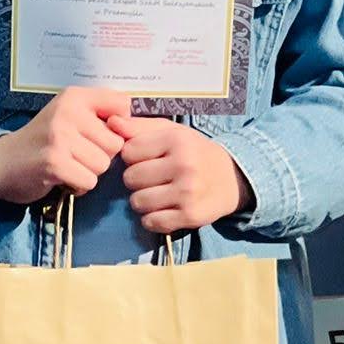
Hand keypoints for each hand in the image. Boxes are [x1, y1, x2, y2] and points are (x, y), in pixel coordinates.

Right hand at [0, 87, 129, 203]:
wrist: (0, 162)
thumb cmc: (43, 140)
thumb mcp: (70, 115)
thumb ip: (102, 113)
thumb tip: (136, 122)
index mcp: (75, 96)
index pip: (123, 106)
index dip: (118, 128)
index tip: (96, 134)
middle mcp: (68, 111)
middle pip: (116, 143)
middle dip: (100, 156)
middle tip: (76, 155)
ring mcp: (60, 136)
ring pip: (104, 164)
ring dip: (88, 172)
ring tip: (67, 165)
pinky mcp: (54, 162)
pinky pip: (89, 180)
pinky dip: (78, 185)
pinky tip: (62, 178)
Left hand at [112, 116, 252, 233]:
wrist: (233, 178)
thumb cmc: (194, 152)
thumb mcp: (172, 133)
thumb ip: (139, 127)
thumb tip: (110, 121)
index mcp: (177, 140)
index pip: (128, 151)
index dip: (134, 156)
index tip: (149, 158)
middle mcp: (184, 165)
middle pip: (130, 178)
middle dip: (137, 179)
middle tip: (155, 178)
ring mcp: (188, 192)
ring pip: (137, 202)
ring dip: (144, 200)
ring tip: (160, 193)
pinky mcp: (191, 216)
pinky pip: (151, 222)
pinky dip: (153, 219)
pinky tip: (165, 209)